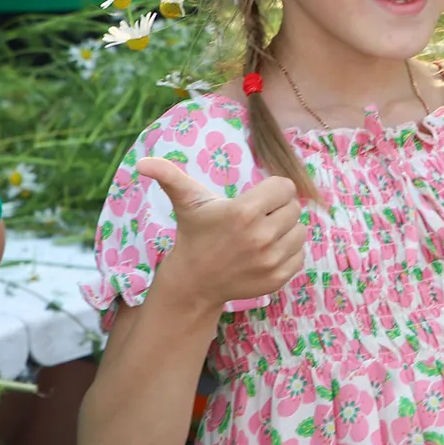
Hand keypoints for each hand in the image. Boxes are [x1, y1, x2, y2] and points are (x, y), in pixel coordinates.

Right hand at [136, 157, 306, 307]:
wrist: (194, 281)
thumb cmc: (195, 233)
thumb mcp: (186, 201)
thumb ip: (169, 176)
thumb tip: (143, 162)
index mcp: (244, 212)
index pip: (285, 187)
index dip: (272, 190)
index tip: (257, 199)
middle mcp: (261, 237)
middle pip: (294, 208)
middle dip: (278, 209)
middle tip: (257, 218)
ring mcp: (271, 260)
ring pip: (300, 231)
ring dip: (286, 230)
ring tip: (262, 233)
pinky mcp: (278, 278)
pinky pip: (300, 255)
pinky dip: (288, 252)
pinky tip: (267, 252)